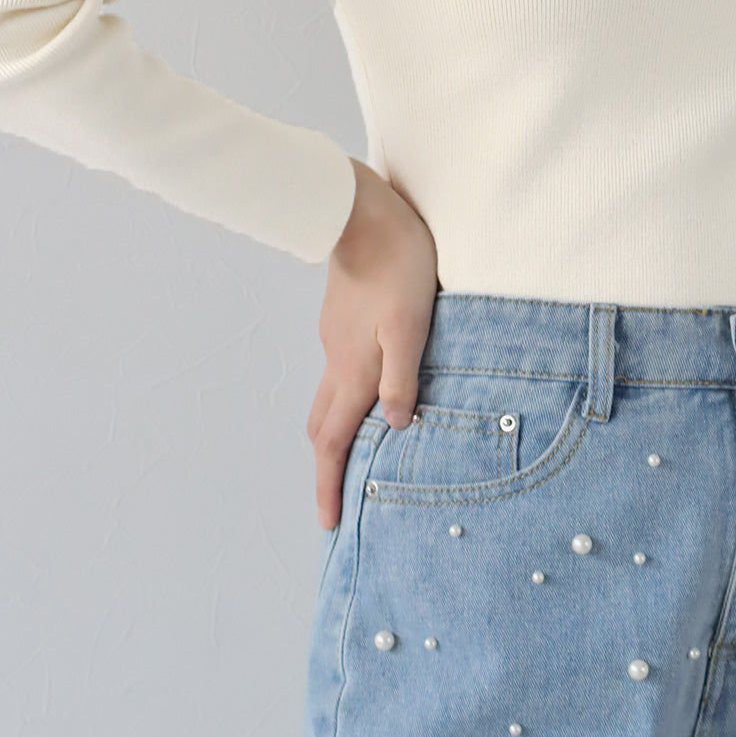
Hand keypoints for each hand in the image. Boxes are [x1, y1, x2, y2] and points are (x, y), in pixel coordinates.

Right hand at [305, 157, 438, 530]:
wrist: (361, 212)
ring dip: (337, 430)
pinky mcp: (341, 316)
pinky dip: (347, 394)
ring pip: (330, 396)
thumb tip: (397, 426)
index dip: (329, 486)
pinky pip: (339, 368)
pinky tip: (371, 386)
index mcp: (353, 370)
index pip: (333, 443)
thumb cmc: (398, 266)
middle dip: (327, 467)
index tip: (328, 524)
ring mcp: (335, 336)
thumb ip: (403, 377)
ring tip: (357, 451)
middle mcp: (337, 359)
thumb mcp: (412, 325)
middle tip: (337, 498)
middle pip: (323, 426)